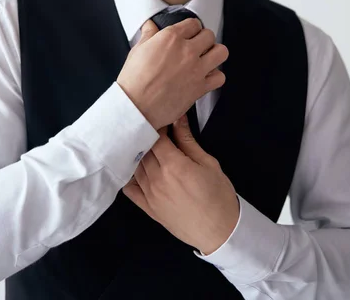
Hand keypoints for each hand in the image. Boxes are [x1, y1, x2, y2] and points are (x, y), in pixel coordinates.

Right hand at [117, 18, 228, 129]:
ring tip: (206, 58)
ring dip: (215, 54)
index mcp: (171, 37)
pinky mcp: (200, 87)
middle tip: (197, 46)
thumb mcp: (138, 50)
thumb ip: (148, 35)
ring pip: (221, 52)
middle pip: (209, 35)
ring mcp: (196, 69)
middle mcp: (187, 50)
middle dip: (203, 39)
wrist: (136, 106)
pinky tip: (205, 76)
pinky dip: (215, 77)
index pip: (193, 23)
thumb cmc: (134, 80)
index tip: (189, 34)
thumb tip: (151, 26)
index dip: (191, 28)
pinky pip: (220, 77)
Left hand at [122, 113, 239, 254]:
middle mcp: (156, 179)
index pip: (155, 137)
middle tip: (154, 132)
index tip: (162, 121)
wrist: (220, 231)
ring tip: (146, 149)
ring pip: (135, 167)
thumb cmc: (218, 194)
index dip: (157, 126)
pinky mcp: (147, 209)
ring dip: (138, 156)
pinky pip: (130, 189)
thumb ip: (188, 141)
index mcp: (173, 165)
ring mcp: (149, 195)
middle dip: (147, 139)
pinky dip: (129, 177)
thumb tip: (177, 118)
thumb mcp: (208, 163)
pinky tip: (135, 170)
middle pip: (143, 151)